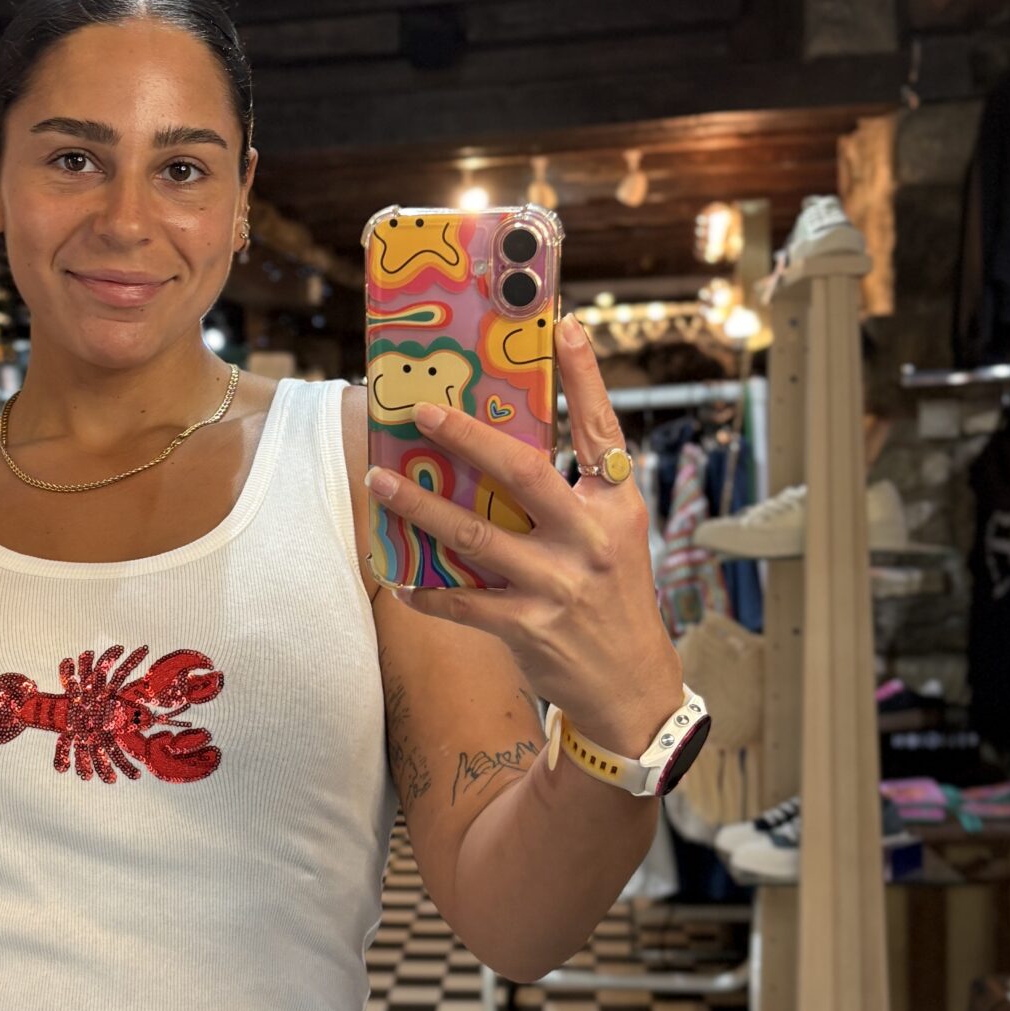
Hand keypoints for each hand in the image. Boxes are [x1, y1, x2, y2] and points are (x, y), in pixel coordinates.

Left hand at [364, 313, 683, 752]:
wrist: (630, 684)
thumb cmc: (612, 595)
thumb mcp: (611, 534)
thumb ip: (571, 492)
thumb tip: (500, 446)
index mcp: (617, 504)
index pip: (602, 430)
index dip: (585, 378)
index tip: (565, 327)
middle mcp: (591, 538)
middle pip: (522, 473)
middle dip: (467, 437)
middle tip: (421, 411)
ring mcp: (559, 584)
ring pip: (474, 536)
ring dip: (419, 508)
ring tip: (379, 482)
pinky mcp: (529, 627)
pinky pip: (463, 602)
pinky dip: (427, 590)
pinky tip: (400, 578)